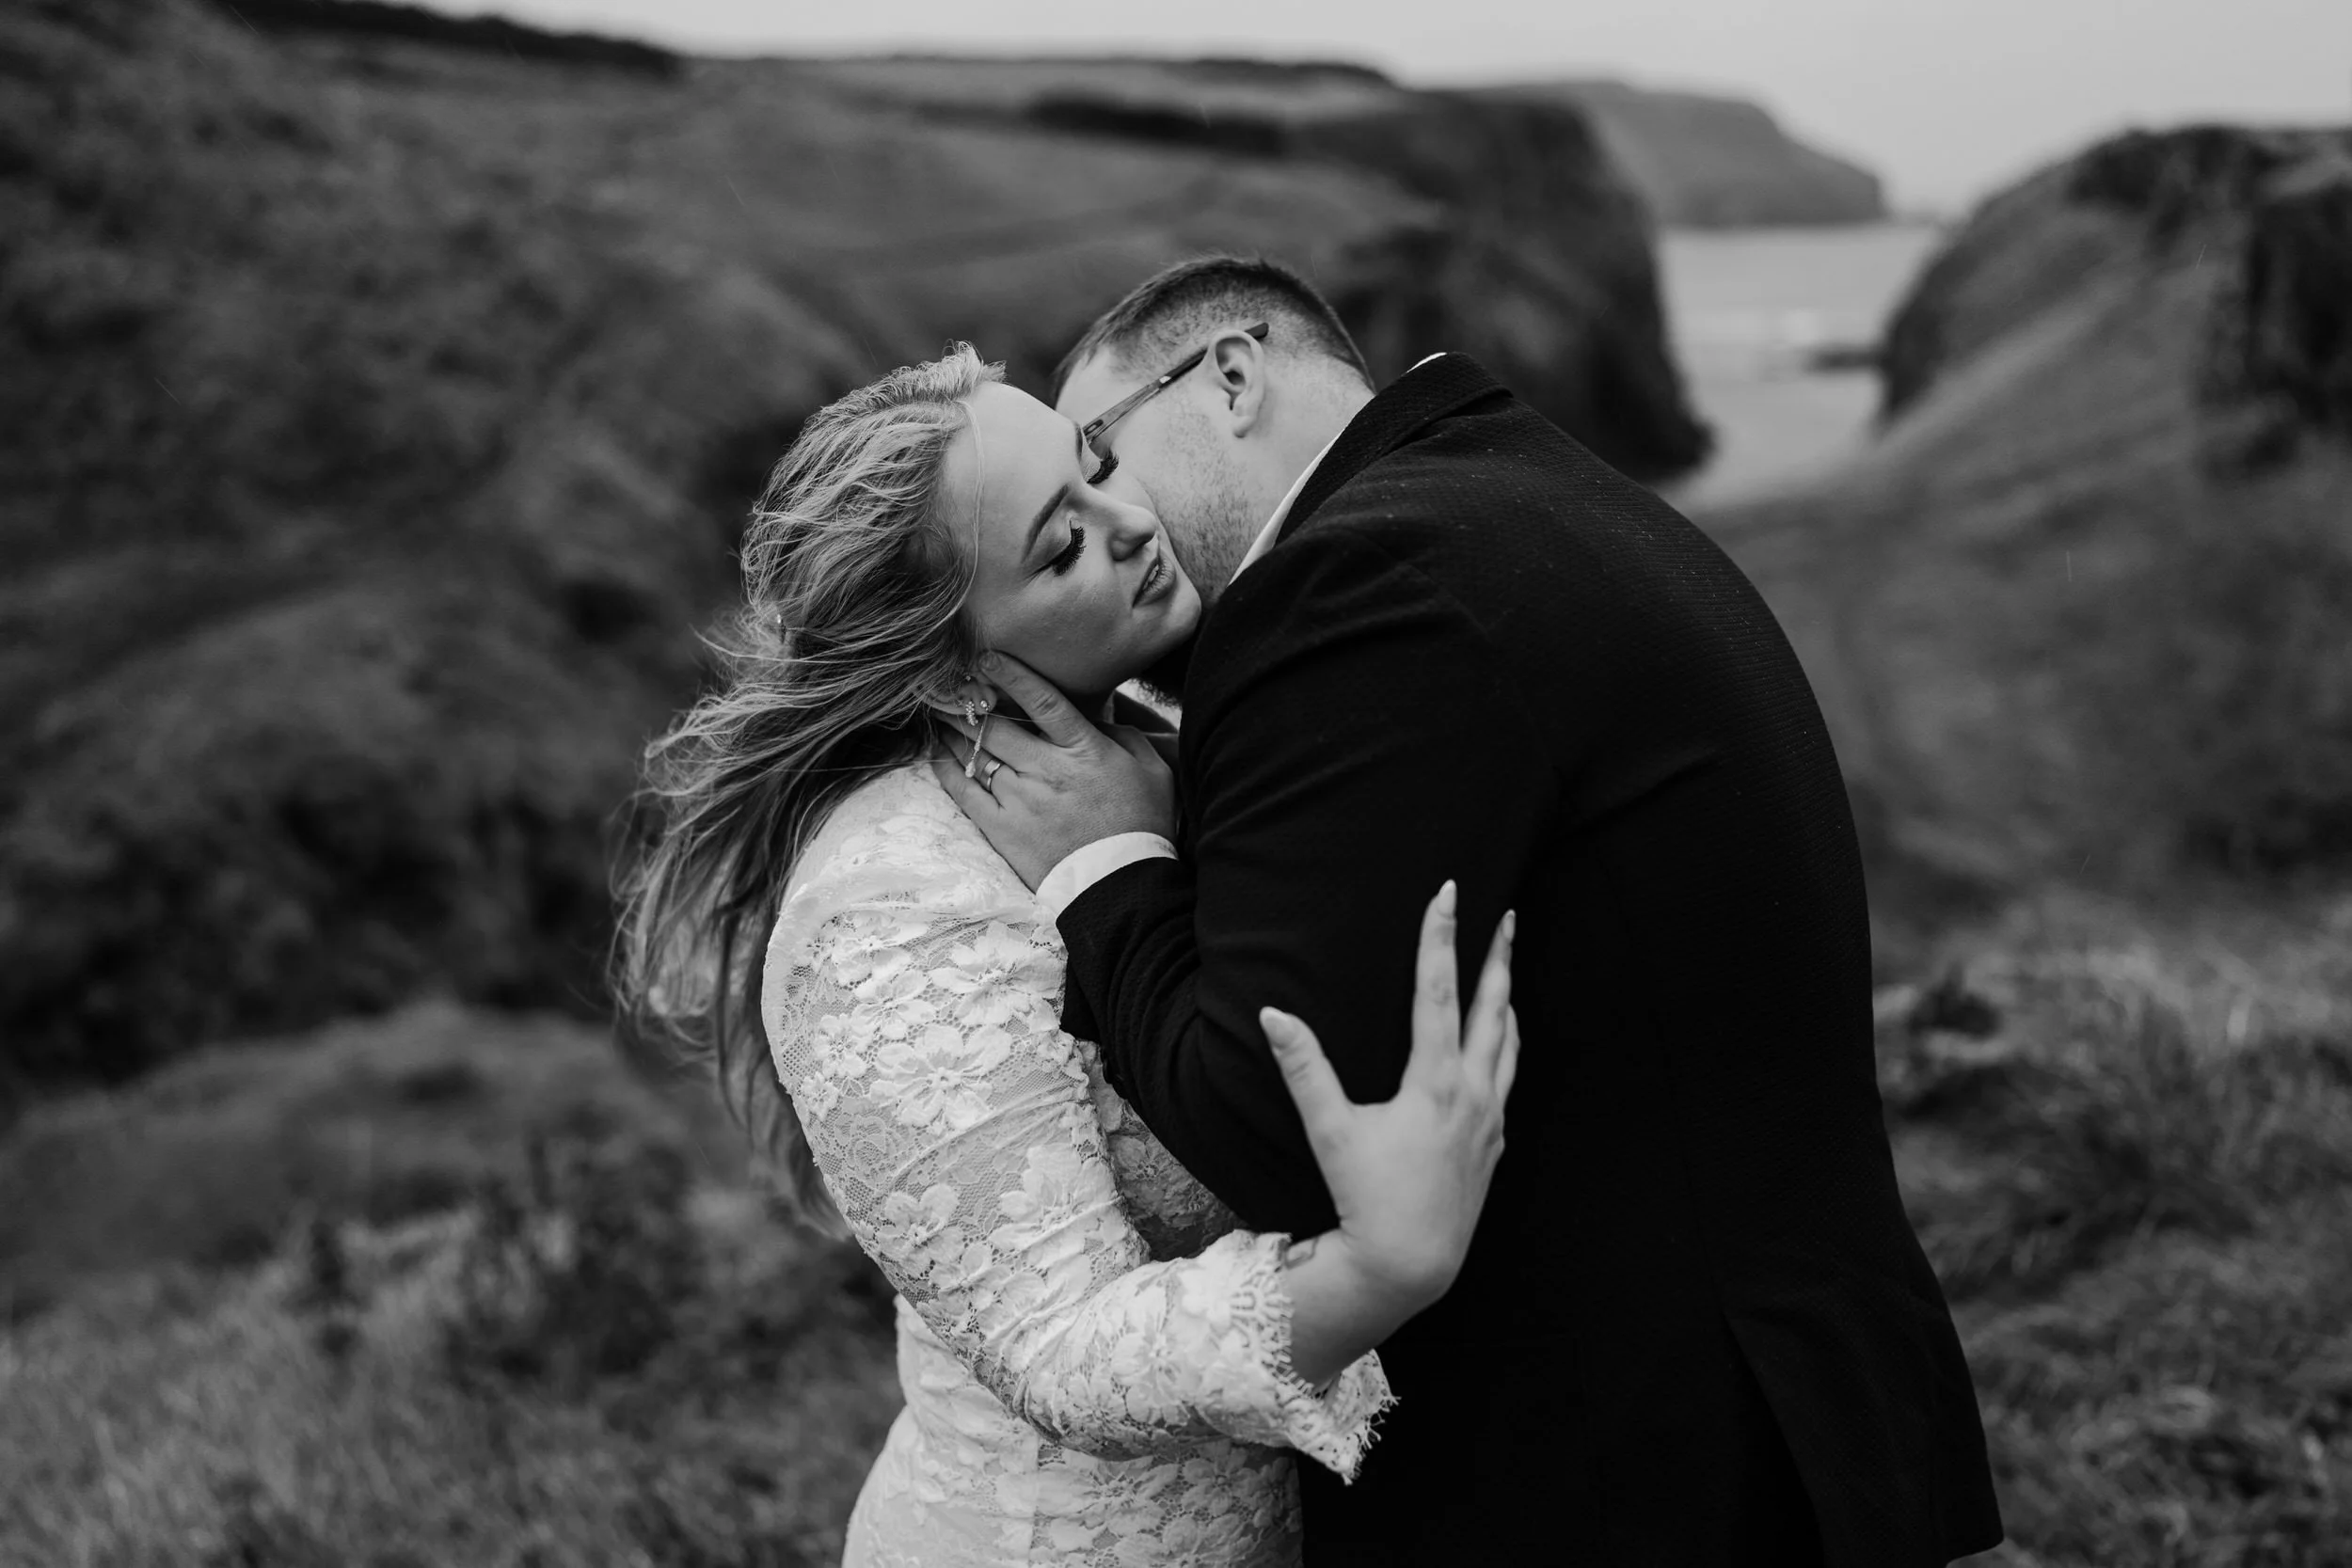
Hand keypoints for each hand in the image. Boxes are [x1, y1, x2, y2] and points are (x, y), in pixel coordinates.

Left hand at [928, 652, 1177, 889]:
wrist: (1123, 886)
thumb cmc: (1144, 826)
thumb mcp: (1153, 771)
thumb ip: (1126, 737)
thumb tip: (1101, 717)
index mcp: (1083, 750)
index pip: (1041, 700)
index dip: (1010, 673)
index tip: (986, 657)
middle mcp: (1046, 770)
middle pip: (996, 725)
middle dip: (969, 700)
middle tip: (949, 683)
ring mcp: (1020, 800)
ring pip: (976, 755)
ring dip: (955, 730)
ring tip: (939, 711)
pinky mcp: (1003, 830)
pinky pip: (965, 793)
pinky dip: (947, 769)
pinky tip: (936, 752)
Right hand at [1262, 881, 1518, 1312]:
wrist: (1410, 1263)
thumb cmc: (1366, 1197)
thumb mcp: (1329, 1130)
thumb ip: (1304, 1068)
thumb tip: (1273, 1015)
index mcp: (1435, 1082)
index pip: (1438, 991)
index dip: (1439, 937)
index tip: (1448, 893)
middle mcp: (1472, 1094)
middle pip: (1492, 1008)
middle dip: (1498, 957)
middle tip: (1508, 915)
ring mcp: (1489, 1121)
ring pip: (1508, 1045)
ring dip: (1507, 1002)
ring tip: (1507, 972)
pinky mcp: (1493, 1146)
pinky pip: (1507, 1081)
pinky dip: (1506, 1050)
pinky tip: (1498, 1048)